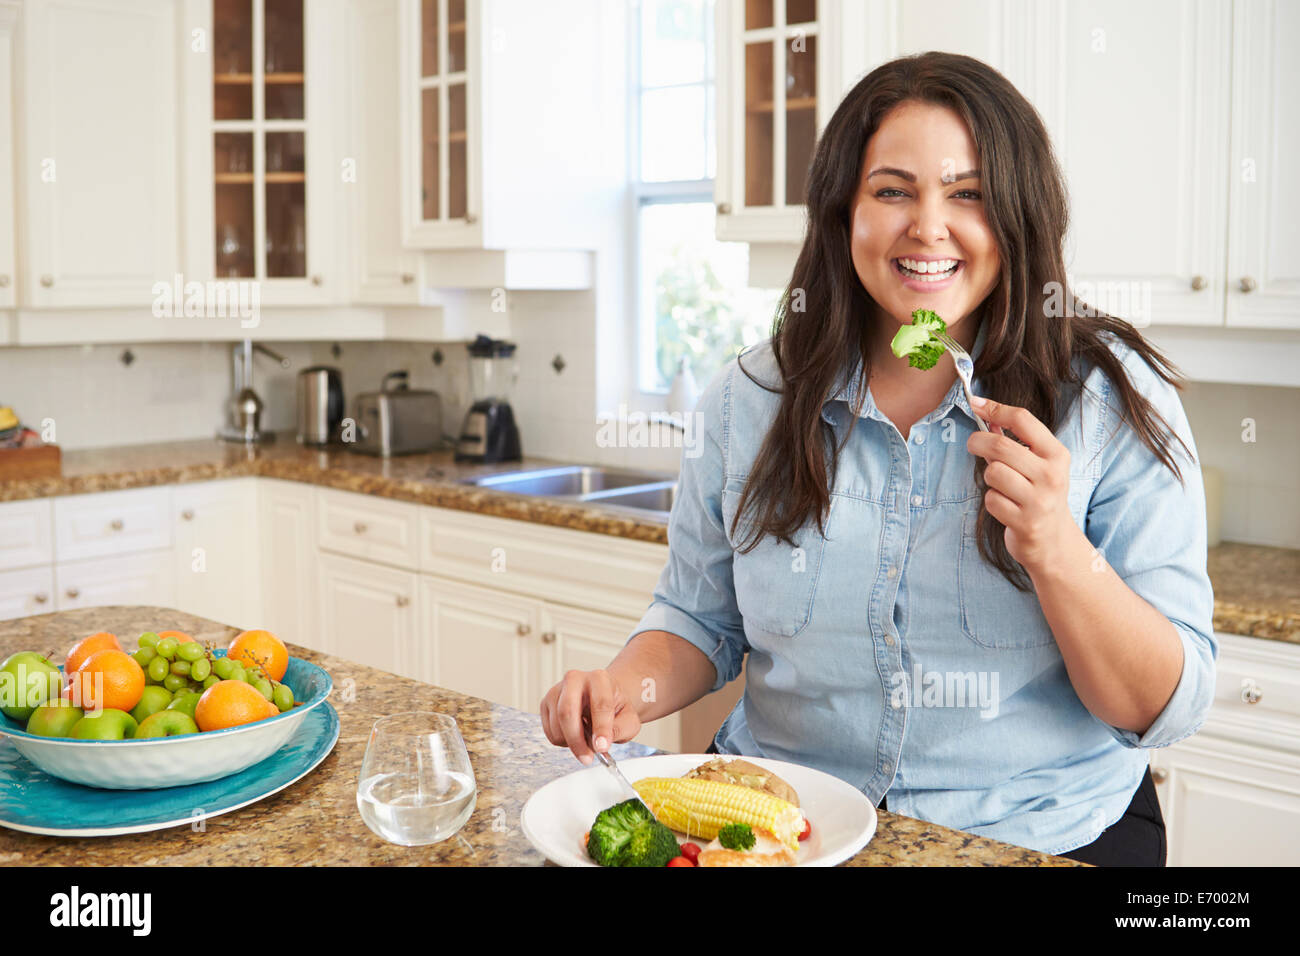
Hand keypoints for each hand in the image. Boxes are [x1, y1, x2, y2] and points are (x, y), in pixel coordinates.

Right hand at [539, 669, 641, 765]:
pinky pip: (550, 732)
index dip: (601, 728)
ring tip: (586, 740)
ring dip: (571, 743)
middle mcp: (575, 679)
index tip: (602, 747)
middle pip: (567, 712)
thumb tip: (601, 743)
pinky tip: (575, 734)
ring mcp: (557, 690)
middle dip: (577, 740)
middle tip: (587, 757)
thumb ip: (620, 730)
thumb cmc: (615, 707)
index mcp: (599, 679)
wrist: (602, 698)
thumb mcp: (629, 719)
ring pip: (557, 726)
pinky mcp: (546, 704)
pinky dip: (563, 741)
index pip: (599, 703)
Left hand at [966, 396, 1079, 575]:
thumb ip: (1015, 441)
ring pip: (994, 473)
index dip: (995, 408)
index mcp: (1057, 455)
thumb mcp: (1038, 465)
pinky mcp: (1025, 522)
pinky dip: (992, 501)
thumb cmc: (1041, 496)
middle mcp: (1051, 475)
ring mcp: (1039, 500)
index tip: (975, 402)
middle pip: (1001, 446)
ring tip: (1001, 485)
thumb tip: (986, 413)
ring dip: (989, 477)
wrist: (1054, 541)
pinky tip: (1006, 507)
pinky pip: (992, 500)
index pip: (1023, 420)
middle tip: (972, 444)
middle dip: (978, 442)